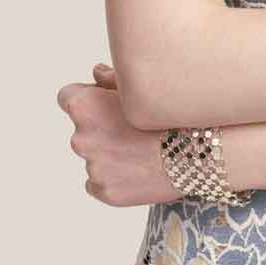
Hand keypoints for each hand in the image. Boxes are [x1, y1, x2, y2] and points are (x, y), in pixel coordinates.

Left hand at [56, 64, 180, 206]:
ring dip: (111, 153)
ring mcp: (92, 167)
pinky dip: (116, 177)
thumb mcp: (142, 85)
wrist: (198, 153)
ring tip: (144, 149)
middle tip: (134, 128)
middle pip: (83, 129)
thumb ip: (110, 77)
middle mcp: (80, 138)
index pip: (67, 96)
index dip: (87, 97)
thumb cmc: (171, 113)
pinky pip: (101, 181)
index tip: (105, 102)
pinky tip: (141, 169)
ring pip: (96, 157)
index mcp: (83, 107)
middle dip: (102, 127)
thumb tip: (95, 73)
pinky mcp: (104, 191)